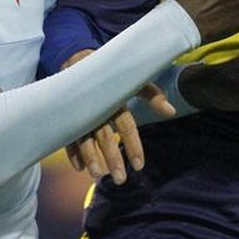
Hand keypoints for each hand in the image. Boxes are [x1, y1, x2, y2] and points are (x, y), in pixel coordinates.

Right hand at [60, 49, 175, 184]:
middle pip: (104, 134)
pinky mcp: (67, 115)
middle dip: (112, 157)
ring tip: (96, 175)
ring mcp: (79, 111)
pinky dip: (72, 150)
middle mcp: (96, 106)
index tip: (139, 166)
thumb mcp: (133, 80)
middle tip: (120, 180)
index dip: (133, 144)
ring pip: (84, 136)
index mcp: (114, 97)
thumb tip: (171, 112)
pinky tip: (78, 167)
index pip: (126, 124)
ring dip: (90, 156)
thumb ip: (151, 94)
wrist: (79, 58)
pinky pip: (68, 134)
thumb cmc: (112, 74)